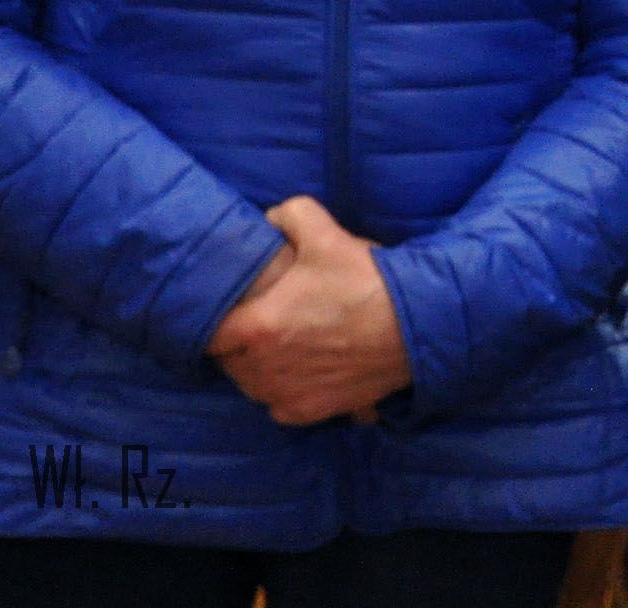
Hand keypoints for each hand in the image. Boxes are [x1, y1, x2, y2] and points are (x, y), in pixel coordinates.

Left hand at [207, 196, 412, 424]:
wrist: (417, 326)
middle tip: (265, 322)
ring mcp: (286, 395)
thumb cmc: (367, 282)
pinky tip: (305, 372)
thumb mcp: (327, 233)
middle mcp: (264, 369)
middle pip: (229, 362)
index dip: (218, 321)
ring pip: (253, 386)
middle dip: (240, 344)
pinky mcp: (311, 412)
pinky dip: (286, 392)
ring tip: (285, 347)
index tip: (235, 310)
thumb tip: (270, 217)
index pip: (210, 335)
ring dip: (260, 369)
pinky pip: (280, 406)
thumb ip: (289, 214)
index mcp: (259, 327)